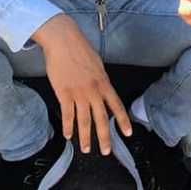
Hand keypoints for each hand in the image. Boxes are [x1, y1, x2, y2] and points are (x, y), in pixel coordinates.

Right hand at [32, 14, 131, 154]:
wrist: (63, 40)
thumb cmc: (79, 48)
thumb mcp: (97, 64)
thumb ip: (100, 79)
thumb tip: (102, 89)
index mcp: (104, 83)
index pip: (116, 106)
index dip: (122, 121)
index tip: (127, 133)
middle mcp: (94, 91)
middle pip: (101, 119)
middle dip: (104, 137)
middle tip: (106, 151)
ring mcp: (79, 93)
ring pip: (84, 120)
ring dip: (85, 137)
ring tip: (86, 149)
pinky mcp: (64, 92)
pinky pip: (67, 114)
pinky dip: (68, 126)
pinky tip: (68, 135)